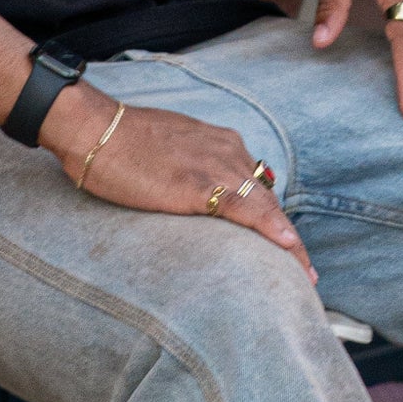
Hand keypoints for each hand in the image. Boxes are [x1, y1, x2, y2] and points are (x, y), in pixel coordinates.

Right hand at [40, 83, 314, 279]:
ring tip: (304, 274)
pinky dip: (270, 228)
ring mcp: (216, 166)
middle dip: (289, 238)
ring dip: (288, 243)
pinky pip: (245, 208)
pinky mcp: (199, 183)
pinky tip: (288, 247)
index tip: (290, 246)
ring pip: (265, 207)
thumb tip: (198, 196)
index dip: (275, 220)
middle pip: (269, 200)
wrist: (96, 128)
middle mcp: (228, 152)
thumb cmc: (123, 142)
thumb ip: (193, 170)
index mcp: (221, 144)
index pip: (259, 188)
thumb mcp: (171, 151)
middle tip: (306, 270)